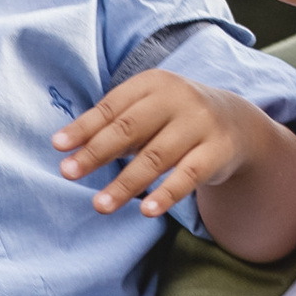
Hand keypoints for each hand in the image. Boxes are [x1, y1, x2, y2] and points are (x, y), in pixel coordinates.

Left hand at [55, 70, 295, 260]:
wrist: (237, 122)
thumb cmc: (173, 118)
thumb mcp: (146, 112)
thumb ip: (112, 126)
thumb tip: (66, 148)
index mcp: (152, 84)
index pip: (112, 108)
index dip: (84, 127)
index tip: (58, 146)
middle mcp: (177, 99)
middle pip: (130, 129)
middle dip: (96, 152)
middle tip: (67, 173)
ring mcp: (200, 124)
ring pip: (156, 157)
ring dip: (125, 183)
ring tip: (100, 205)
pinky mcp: (218, 151)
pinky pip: (189, 175)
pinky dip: (167, 194)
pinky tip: (146, 210)